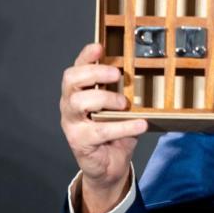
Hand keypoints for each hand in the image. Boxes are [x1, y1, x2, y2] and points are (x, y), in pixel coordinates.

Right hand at [60, 43, 147, 212]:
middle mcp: (70, 104)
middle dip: (94, 73)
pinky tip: (141, 124)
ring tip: (125, 104)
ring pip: (78, 102)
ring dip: (105, 98)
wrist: (109, 165)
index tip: (99, 46)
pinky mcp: (79, 141)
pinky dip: (124, 126)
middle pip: (71, 80)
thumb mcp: (120, 107)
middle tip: (116, 74)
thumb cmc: (115, 131)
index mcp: (79, 91)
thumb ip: (123, 91)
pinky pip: (100, 130)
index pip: (77, 68)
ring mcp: (71, 122)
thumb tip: (143, 73)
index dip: (86, 56)